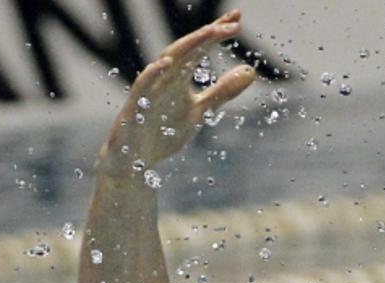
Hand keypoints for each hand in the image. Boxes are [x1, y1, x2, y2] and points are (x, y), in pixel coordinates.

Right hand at [98, 10, 256, 175]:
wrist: (136, 161)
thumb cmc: (164, 132)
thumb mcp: (200, 110)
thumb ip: (222, 91)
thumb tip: (250, 72)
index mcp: (179, 76)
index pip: (199, 49)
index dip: (216, 33)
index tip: (237, 19)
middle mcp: (164, 78)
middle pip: (186, 49)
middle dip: (207, 35)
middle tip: (230, 24)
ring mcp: (149, 90)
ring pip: (166, 62)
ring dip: (187, 47)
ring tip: (208, 32)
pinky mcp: (135, 107)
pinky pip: (143, 86)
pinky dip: (154, 73)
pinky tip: (168, 63)